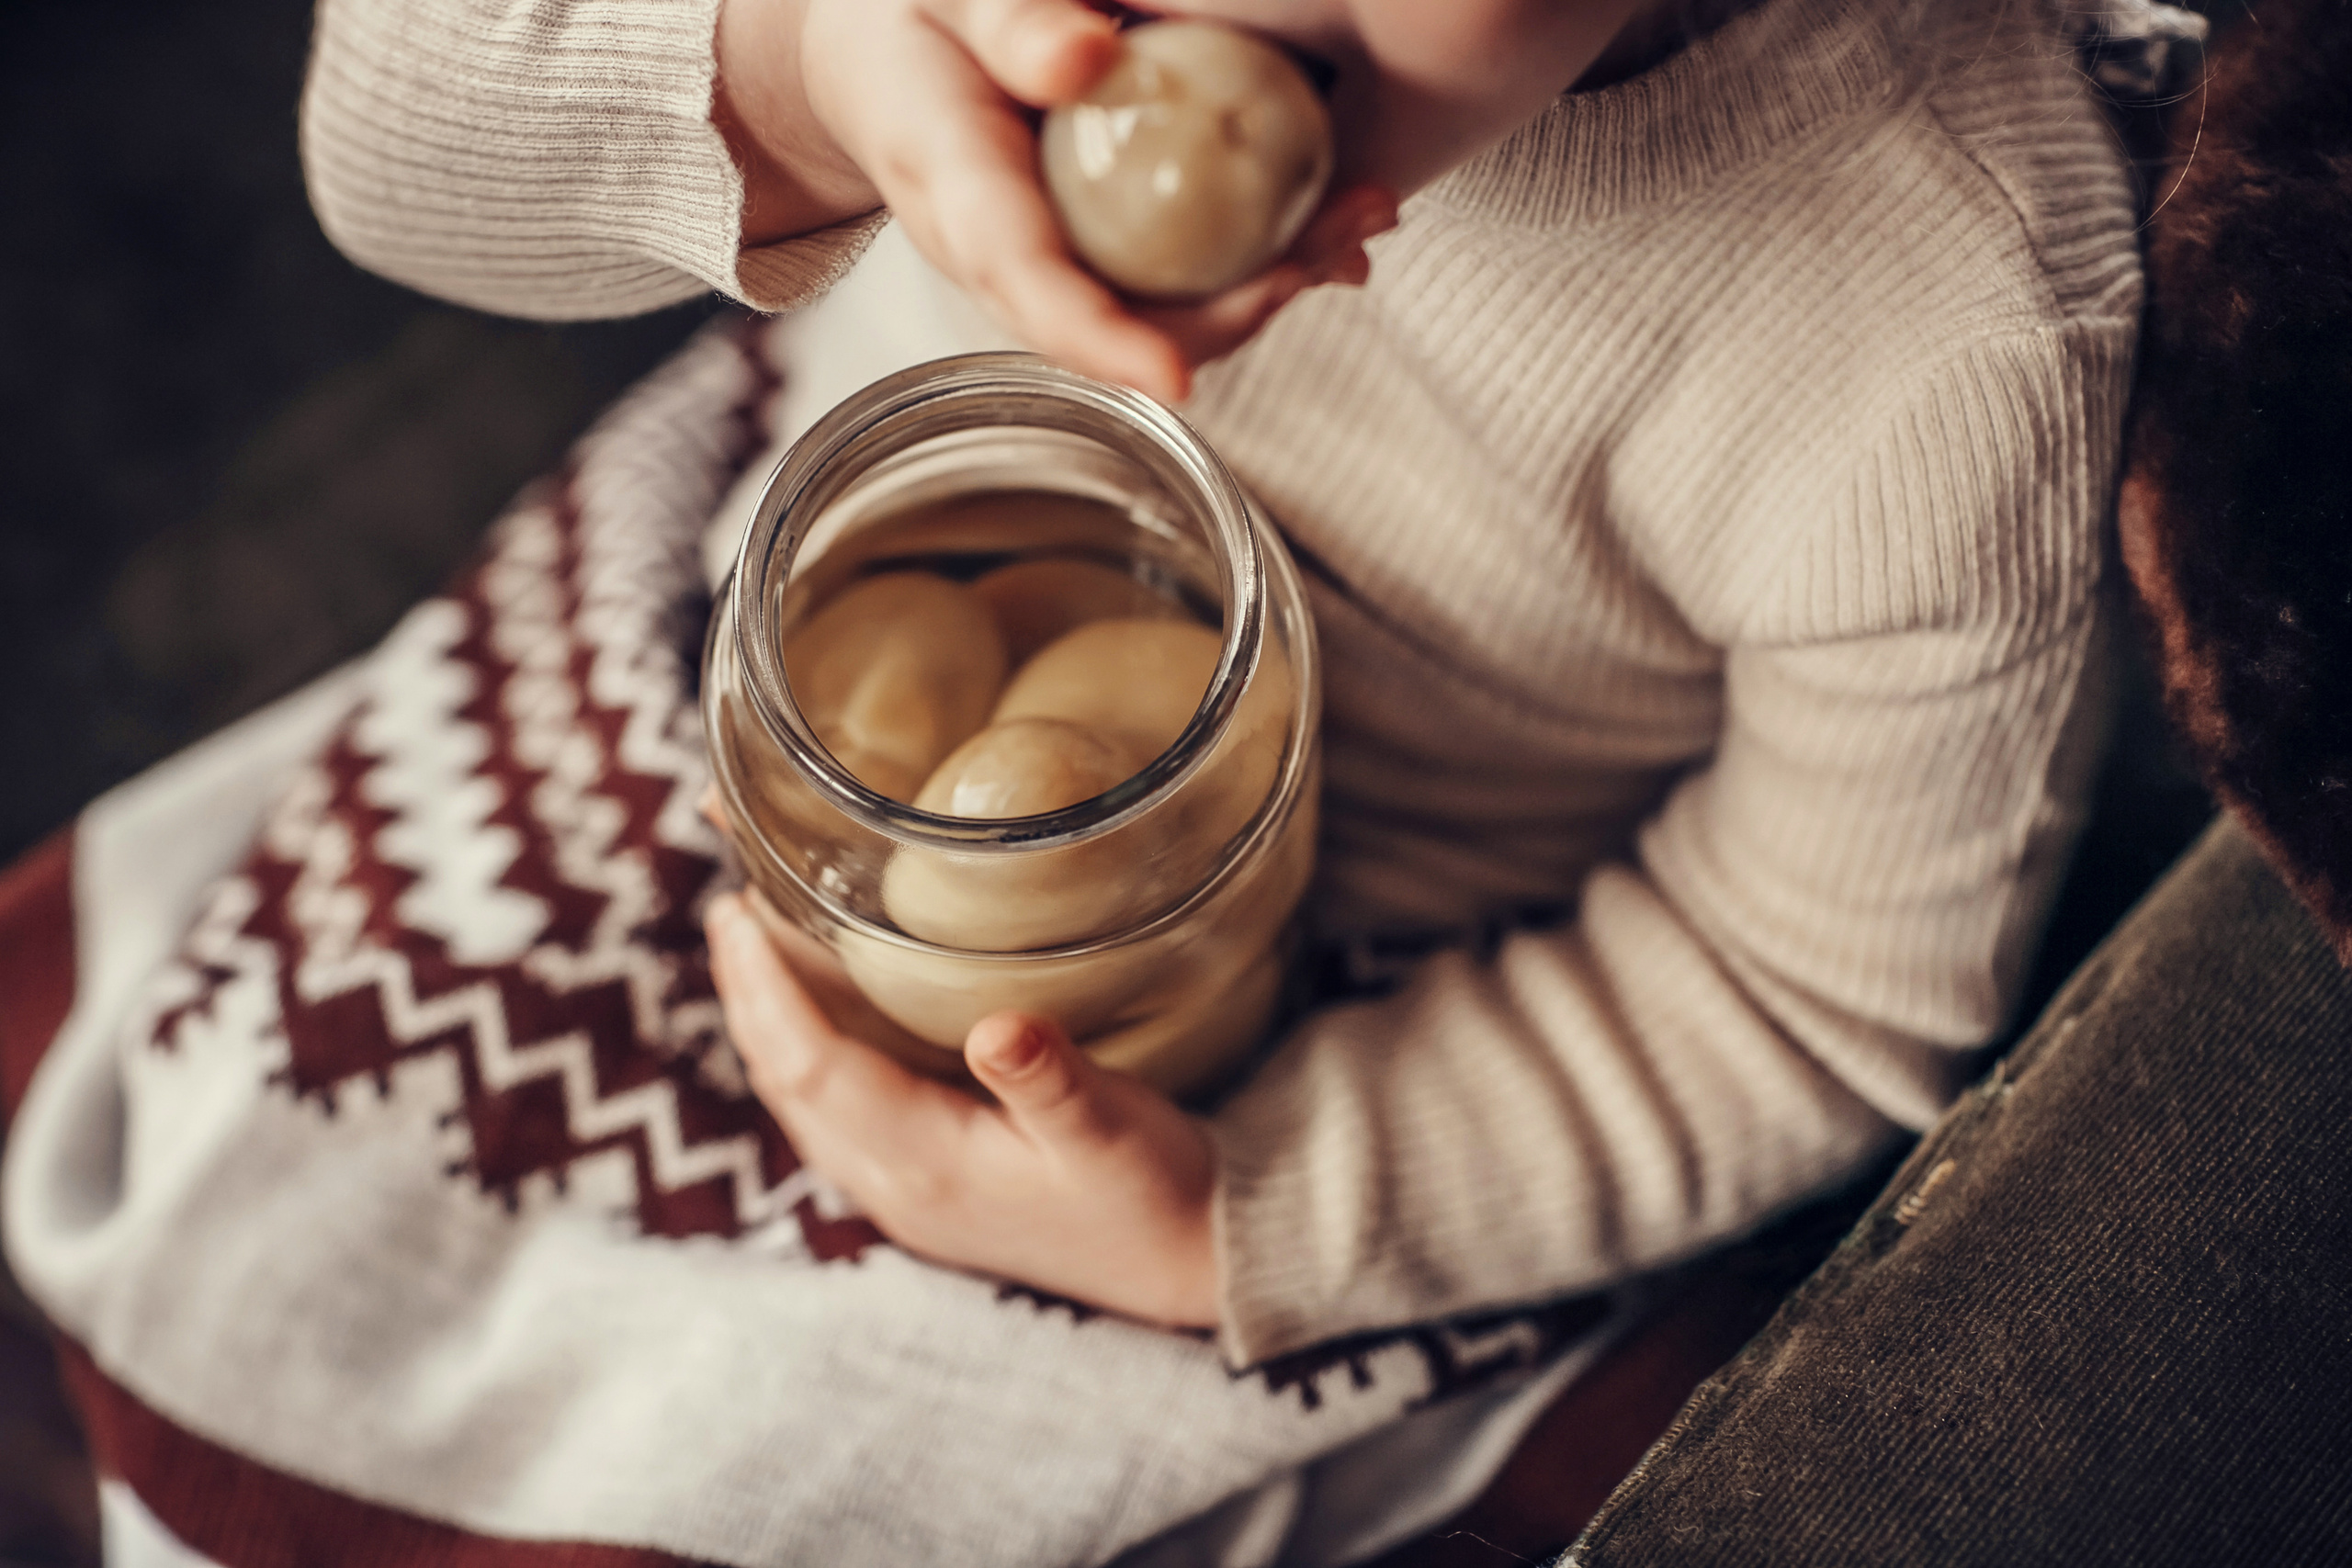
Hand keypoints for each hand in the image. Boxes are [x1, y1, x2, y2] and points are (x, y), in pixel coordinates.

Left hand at [704, 890, 1220, 1328]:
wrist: (1190, 1265)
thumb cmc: (1156, 1190)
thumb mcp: (1112, 1125)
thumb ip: (1049, 1078)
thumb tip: (996, 1028)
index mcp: (927, 1164)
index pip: (812, 1066)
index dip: (766, 988)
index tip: (737, 913)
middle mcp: (895, 1186)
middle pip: (785, 1082)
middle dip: (748, 993)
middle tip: (730, 907)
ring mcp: (901, 1197)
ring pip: (801, 1102)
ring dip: (770, 1024)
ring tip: (754, 948)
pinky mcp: (922, 1193)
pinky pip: (832, 1116)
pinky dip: (807, 1055)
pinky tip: (820, 1016)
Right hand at [716, 0, 1396, 400]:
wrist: (885, 61)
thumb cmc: (920, 20)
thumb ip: (1009, 23)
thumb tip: (1083, 57)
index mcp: (958, 194)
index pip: (1026, 281)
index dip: (1099, 338)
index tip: (1171, 374)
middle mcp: (1006, 258)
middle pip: (1121, 324)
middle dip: (1236, 312)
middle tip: (1333, 246)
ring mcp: (1057, 267)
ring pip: (1164, 317)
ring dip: (1273, 284)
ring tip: (1359, 219)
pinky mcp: (1098, 258)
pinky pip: (1180, 284)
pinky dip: (1262, 260)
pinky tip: (1330, 220)